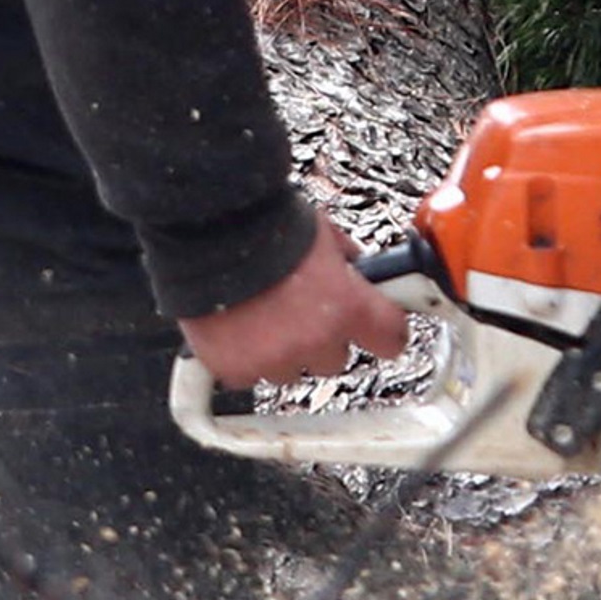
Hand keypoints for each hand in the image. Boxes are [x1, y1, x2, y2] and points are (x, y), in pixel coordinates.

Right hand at [176, 209, 409, 385]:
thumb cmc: (268, 224)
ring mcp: (275, 358)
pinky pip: (248, 375)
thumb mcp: (325, 235)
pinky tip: (236, 328)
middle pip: (335, 360)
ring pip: (290, 371)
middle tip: (303, 312)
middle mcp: (317, 340)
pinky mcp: (235, 367)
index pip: (391, 340)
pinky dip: (242, 357)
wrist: (209, 229)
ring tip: (264, 317)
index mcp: (350, 307)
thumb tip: (359, 268)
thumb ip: (347, 261)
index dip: (384, 333)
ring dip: (283, 352)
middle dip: (323, 340)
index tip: (380, 332)